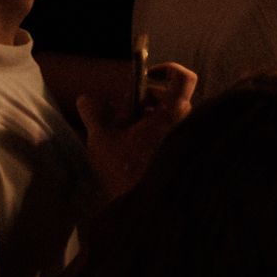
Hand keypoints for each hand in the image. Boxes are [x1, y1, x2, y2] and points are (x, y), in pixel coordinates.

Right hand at [75, 62, 195, 198]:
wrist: (147, 205)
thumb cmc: (127, 169)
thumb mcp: (103, 139)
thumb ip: (94, 114)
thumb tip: (86, 97)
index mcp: (173, 112)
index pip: (184, 78)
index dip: (167, 70)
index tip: (144, 77)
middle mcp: (188, 121)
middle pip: (171, 95)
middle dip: (146, 99)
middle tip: (123, 114)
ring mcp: (189, 136)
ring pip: (171, 114)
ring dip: (149, 117)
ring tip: (126, 132)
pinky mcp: (185, 151)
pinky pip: (172, 131)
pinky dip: (155, 131)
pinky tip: (134, 146)